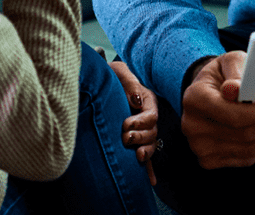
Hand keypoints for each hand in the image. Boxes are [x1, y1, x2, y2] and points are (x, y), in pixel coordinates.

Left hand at [109, 60, 158, 185]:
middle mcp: (146, 117)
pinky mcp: (134, 141)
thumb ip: (129, 82)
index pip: (151, 116)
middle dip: (140, 137)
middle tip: (125, 138)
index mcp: (146, 100)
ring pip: (150, 145)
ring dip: (146, 152)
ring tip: (137, 156)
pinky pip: (146, 156)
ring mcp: (141, 130)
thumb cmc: (112, 75)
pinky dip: (149, 169)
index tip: (125, 124)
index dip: (141, 122)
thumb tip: (136, 100)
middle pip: (152, 132)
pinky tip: (150, 181)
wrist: (101, 83)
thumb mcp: (119, 72)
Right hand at [181, 51, 254, 167]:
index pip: (231, 114)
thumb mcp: (229, 61)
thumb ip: (235, 70)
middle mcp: (192, 125)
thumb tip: (234, 89)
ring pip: (246, 149)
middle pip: (242, 134)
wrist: (208, 91)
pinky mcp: (209, 160)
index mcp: (194, 98)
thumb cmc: (222, 74)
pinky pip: (244, 158)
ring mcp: (199, 146)